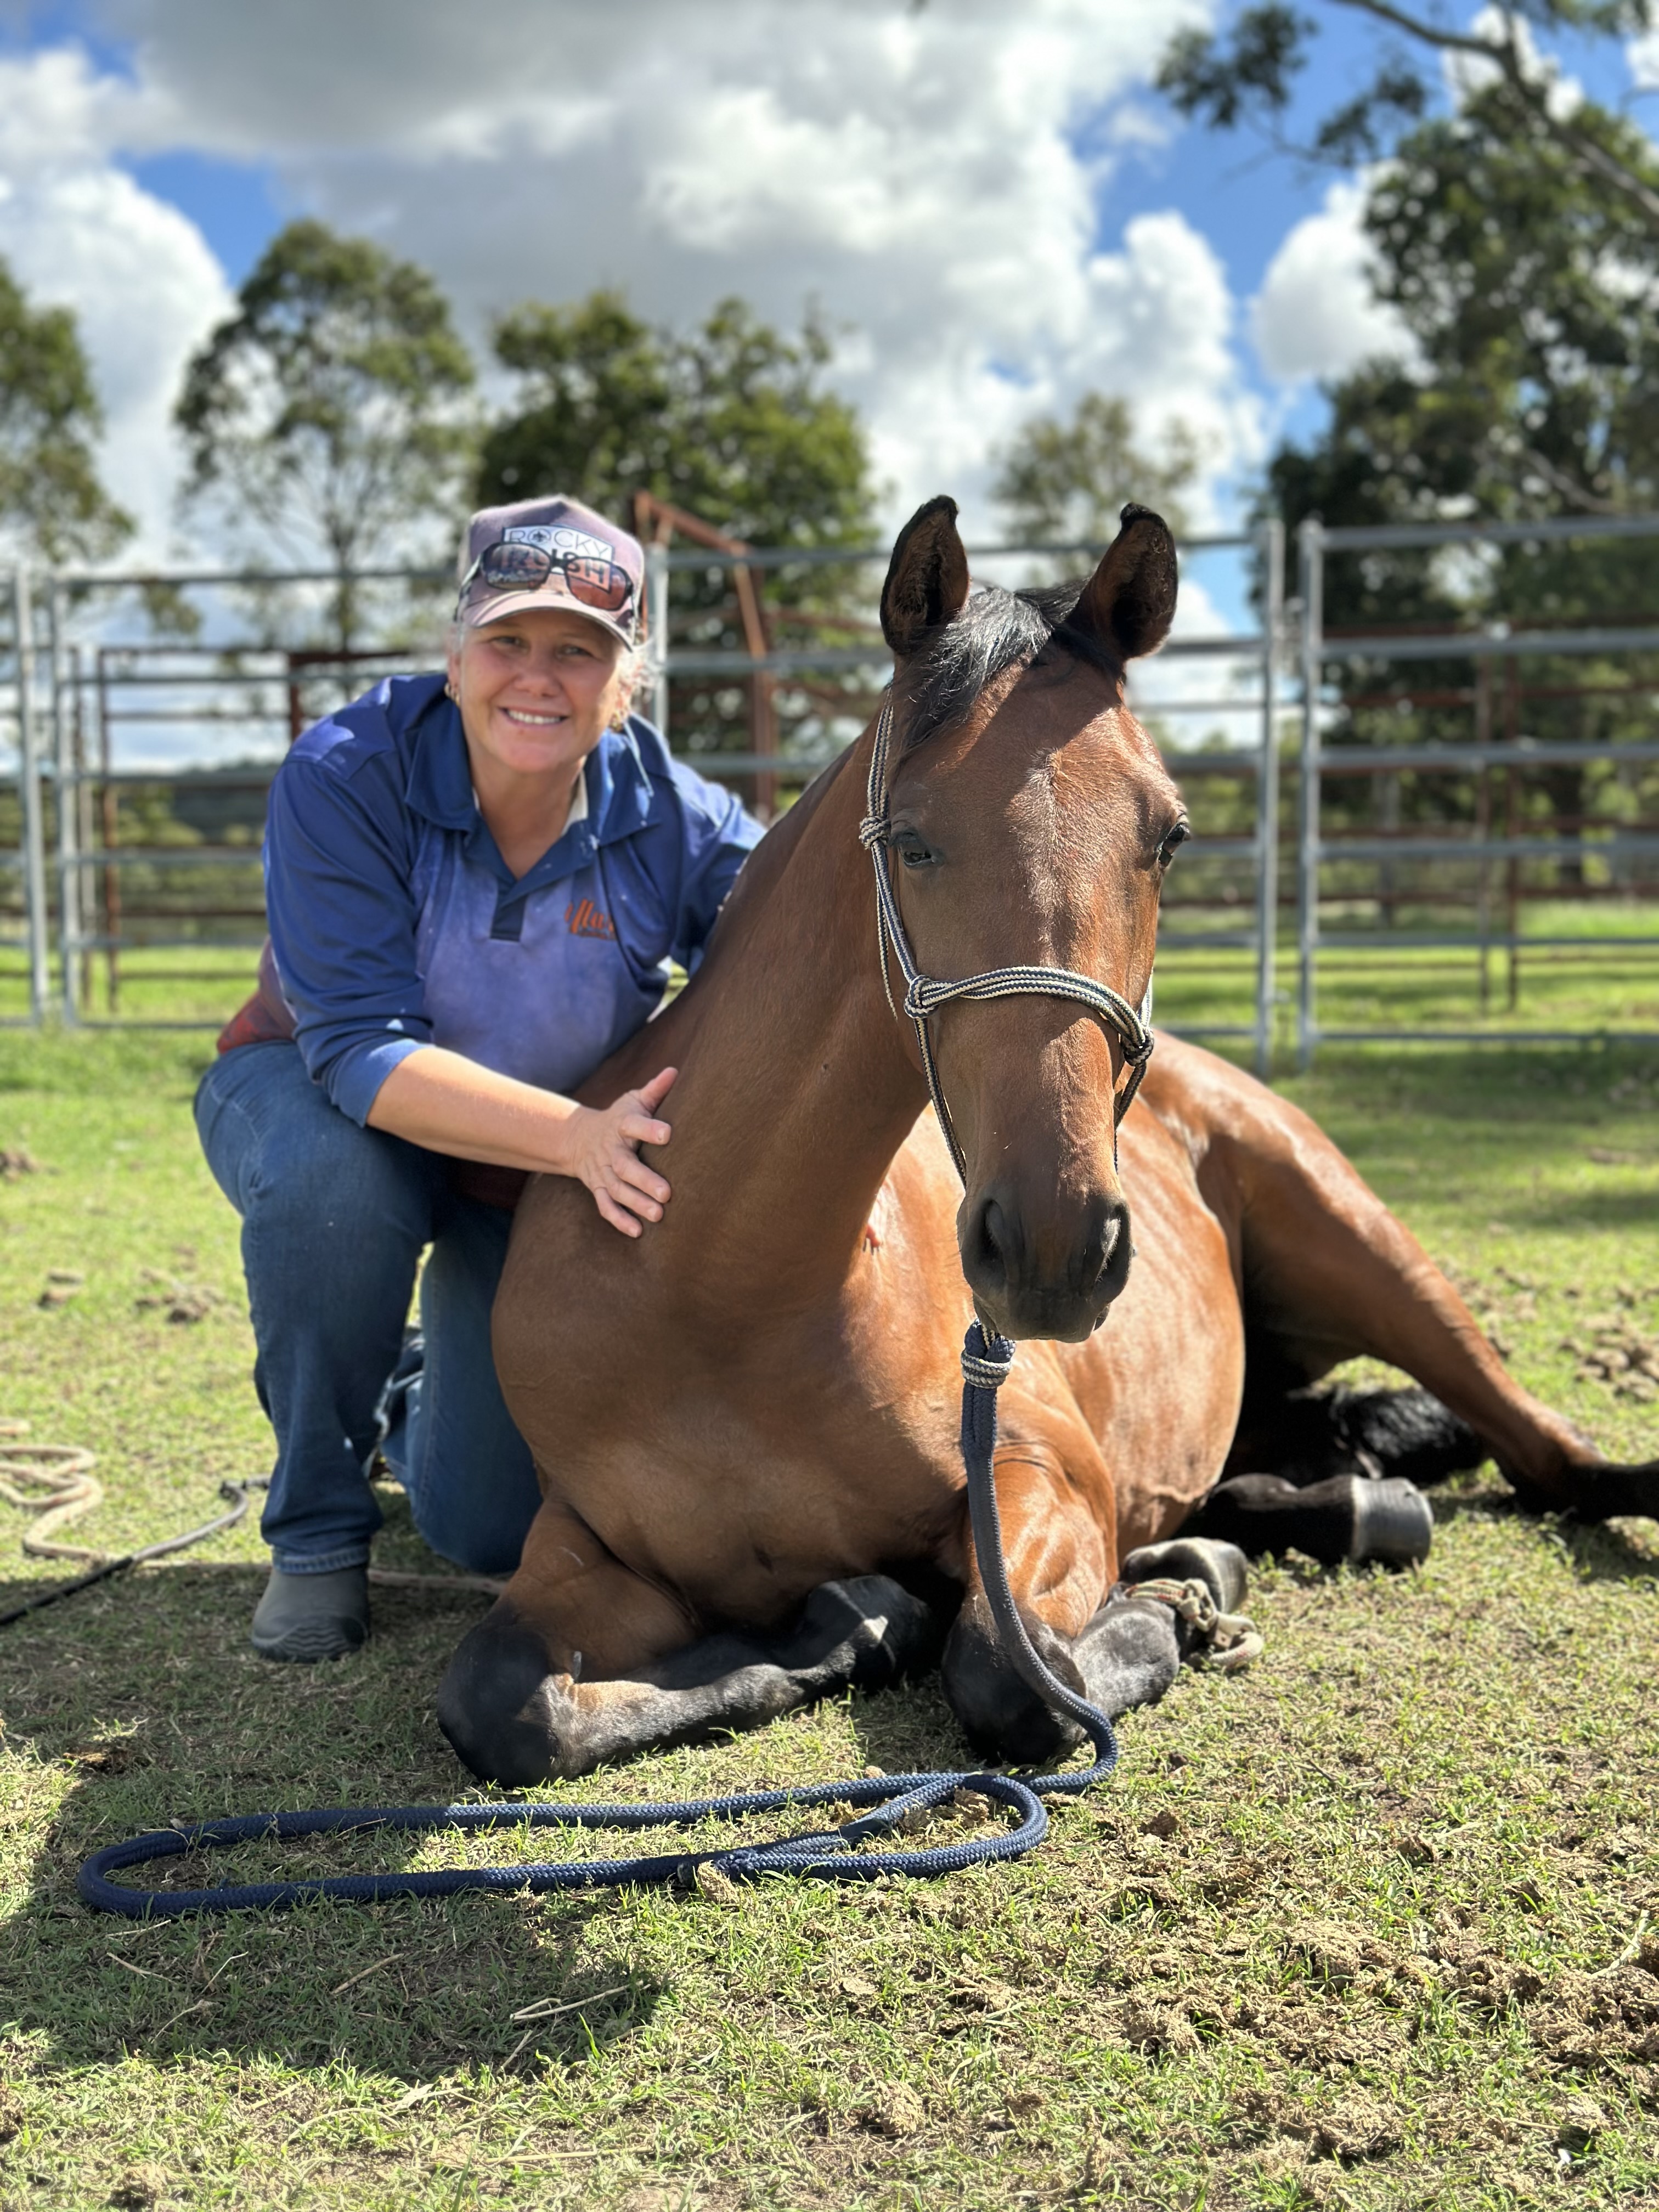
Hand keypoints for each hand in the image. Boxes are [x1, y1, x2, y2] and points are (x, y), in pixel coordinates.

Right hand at [571, 1067, 676, 1236]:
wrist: (579, 1138)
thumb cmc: (619, 1118)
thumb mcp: (633, 1101)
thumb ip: (654, 1090)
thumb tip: (674, 1071)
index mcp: (622, 1125)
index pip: (634, 1125)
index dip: (649, 1129)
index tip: (668, 1134)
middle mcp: (611, 1150)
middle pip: (625, 1166)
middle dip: (644, 1180)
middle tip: (666, 1193)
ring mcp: (602, 1172)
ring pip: (617, 1190)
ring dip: (636, 1203)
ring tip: (658, 1215)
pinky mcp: (597, 1188)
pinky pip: (606, 1206)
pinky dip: (619, 1220)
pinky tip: (638, 1231)